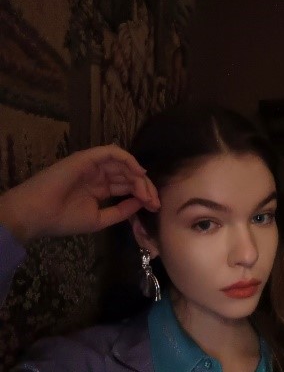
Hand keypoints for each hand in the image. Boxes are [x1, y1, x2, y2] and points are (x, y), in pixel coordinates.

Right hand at [0, 144, 160, 243]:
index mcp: (100, 188)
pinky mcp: (87, 158)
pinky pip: (113, 153)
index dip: (143, 194)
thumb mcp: (100, 219)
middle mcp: (98, 174)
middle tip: (155, 202)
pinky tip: (138, 173)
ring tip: (148, 193)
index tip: (154, 207)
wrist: (39, 214)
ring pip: (124, 164)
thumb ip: (121, 211)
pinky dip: (128, 160)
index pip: (127, 186)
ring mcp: (93, 165)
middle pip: (129, 175)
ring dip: (139, 177)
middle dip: (145, 187)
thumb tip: (141, 203)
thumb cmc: (64, 219)